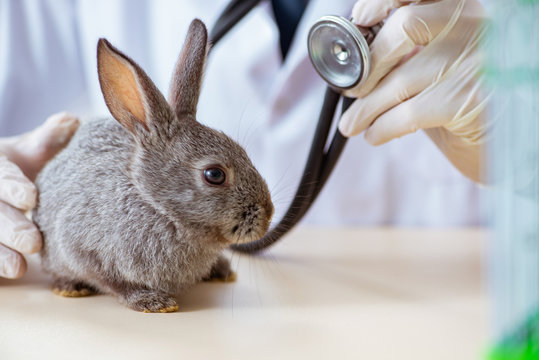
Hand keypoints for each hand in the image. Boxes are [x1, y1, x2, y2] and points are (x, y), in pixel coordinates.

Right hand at [0, 112, 78, 278]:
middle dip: (8, 226)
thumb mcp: (27, 153)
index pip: (0, 174)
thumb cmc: (16, 171)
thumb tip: (72, 121)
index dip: (12, 185)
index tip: (31, 198)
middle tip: (33, 242)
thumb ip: (47, 141)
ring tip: (19, 268)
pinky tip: (4, 279)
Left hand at [339, 0, 488, 181]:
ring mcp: (475, 61)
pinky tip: (373, 135)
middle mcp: (476, 26)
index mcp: (466, 11)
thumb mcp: (443, 64)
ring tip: (352, 123)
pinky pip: (407, 113)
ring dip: (366, 108)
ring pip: (400, 78)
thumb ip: (411, 52)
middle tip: (353, 89)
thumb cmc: (469, 100)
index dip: (385, 0)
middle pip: (405, 27)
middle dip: (369, 64)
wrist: (510, 142)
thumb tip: (357, 59)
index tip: (361, 17)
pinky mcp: (469, 100)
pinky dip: (381, 127)